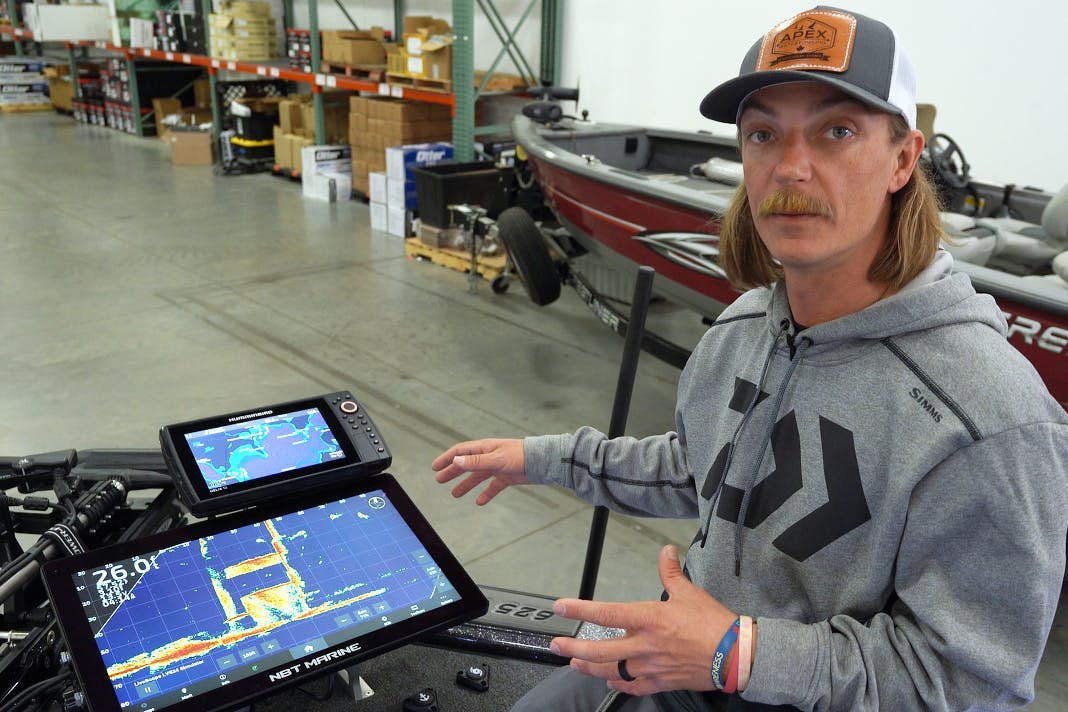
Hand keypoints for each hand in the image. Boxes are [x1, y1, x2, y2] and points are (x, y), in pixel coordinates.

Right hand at [431, 438, 527, 504]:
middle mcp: (489, 456)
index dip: (447, 458)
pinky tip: (480, 502)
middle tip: (439, 480)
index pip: (460, 452)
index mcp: (484, 448)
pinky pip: (493, 486)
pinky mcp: (507, 477)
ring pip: (477, 476)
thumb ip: (476, 462)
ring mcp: (497, 467)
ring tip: (455, 494)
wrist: (542, 461)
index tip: (435, 467)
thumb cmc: (520, 455)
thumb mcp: (495, 459)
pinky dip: (486, 494)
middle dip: (452, 472)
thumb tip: (456, 460)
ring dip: (466, 484)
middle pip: (466, 464)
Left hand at [549, 545, 737, 695]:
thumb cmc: (713, 624)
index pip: (606, 613)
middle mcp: (645, 644)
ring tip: (575, 662)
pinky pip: (633, 686)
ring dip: (590, 666)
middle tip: (557, 644)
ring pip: (611, 670)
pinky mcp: (661, 682)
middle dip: (574, 647)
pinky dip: (619, 684)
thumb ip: (670, 572)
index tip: (561, 606)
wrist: (735, 654)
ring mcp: (651, 666)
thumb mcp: (689, 592)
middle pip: (600, 649)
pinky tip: (610, 681)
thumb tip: (665, 551)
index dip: (579, 609)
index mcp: (649, 618)